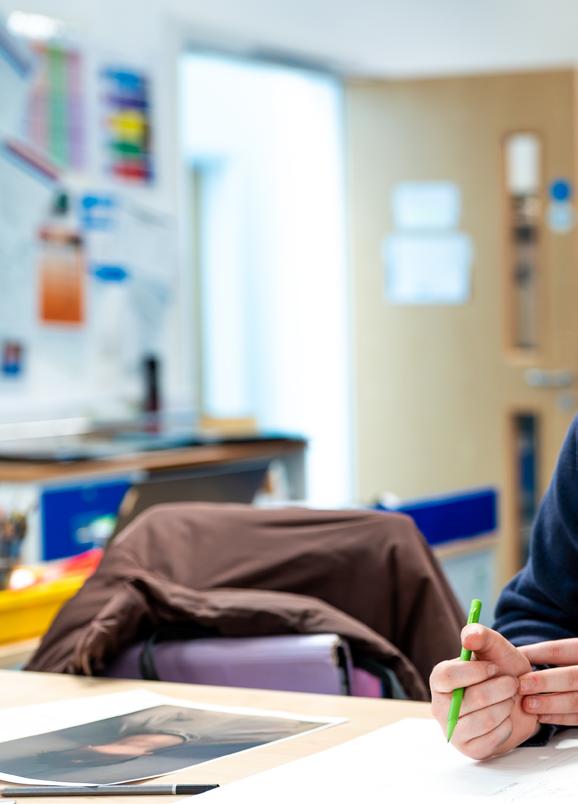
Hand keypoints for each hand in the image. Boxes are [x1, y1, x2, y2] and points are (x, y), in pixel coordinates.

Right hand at [430, 624, 538, 759]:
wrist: (520, 699)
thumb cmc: (502, 671)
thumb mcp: (495, 648)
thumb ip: (481, 636)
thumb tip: (467, 638)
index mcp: (439, 680)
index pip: (446, 676)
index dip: (474, 672)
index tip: (495, 668)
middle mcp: (440, 707)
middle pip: (470, 699)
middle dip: (500, 689)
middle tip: (511, 684)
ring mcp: (454, 731)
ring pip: (484, 719)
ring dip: (506, 706)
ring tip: (509, 699)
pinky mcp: (471, 750)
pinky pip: (493, 738)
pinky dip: (507, 725)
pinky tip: (506, 718)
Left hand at [519, 638, 577, 724]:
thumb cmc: (577, 666)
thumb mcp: (574, 653)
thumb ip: (556, 656)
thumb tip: (518, 654)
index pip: (560, 650)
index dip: (536, 654)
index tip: (515, 658)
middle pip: (572, 677)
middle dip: (544, 681)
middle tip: (520, 685)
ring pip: (576, 701)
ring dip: (550, 704)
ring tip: (528, 705)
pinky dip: (561, 718)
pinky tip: (543, 716)